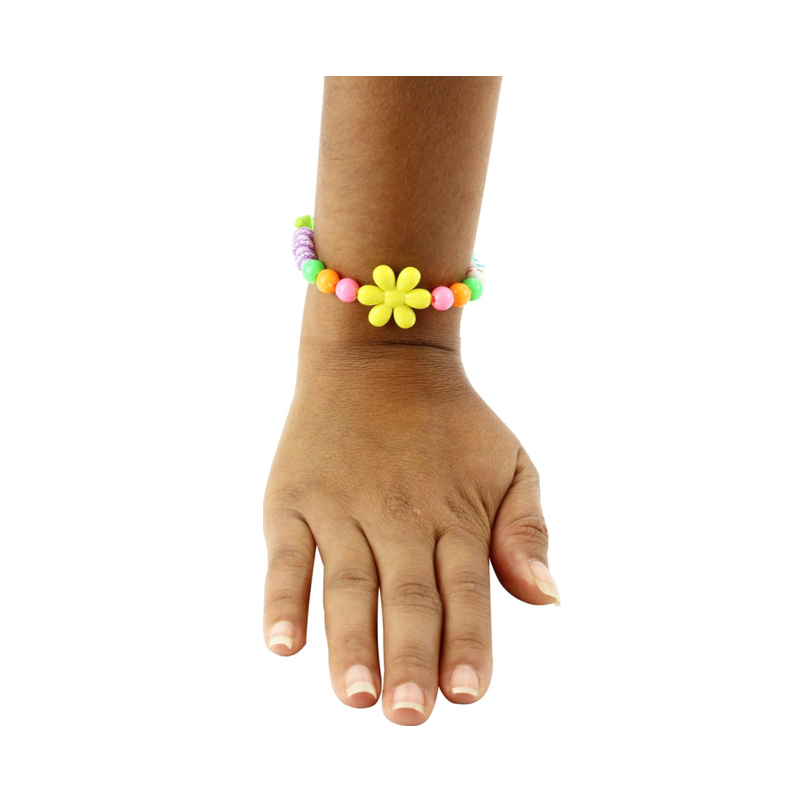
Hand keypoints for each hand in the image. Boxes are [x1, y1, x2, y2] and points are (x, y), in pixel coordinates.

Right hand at [263, 332, 558, 725]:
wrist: (379, 357)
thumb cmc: (452, 423)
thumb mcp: (510, 463)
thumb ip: (526, 530)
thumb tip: (548, 599)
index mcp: (455, 514)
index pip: (464, 591)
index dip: (466, 643)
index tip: (467, 694)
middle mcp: (398, 514)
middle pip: (406, 596)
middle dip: (409, 658)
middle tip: (409, 715)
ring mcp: (341, 506)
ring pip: (347, 583)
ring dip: (350, 640)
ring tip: (357, 694)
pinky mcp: (294, 498)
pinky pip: (286, 555)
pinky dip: (282, 598)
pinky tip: (283, 642)